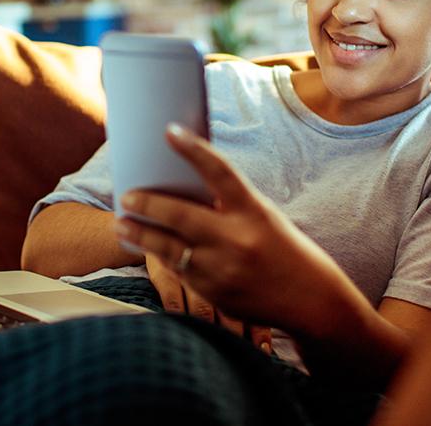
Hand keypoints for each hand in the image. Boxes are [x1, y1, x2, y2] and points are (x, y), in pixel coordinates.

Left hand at [114, 123, 364, 338]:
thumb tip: (183, 187)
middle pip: (181, 215)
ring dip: (141, 235)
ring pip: (169, 248)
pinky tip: (146, 246)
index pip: (221, 172)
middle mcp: (237, 239)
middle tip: (127, 196)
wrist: (309, 299)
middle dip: (148, 204)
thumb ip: (228, 205)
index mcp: (253, 211)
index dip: (194, 150)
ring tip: (122, 224)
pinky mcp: (213, 293)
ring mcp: (222, 269)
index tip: (169, 131)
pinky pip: (178, 270)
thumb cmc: (282, 248)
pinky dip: (161, 256)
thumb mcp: (262, 217)